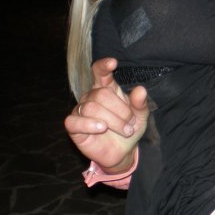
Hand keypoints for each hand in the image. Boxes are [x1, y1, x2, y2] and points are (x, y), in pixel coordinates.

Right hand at [64, 58, 148, 173]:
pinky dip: (89, 124)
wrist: (123, 151)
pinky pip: (74, 121)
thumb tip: (141, 90)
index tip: (113, 63)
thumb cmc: (129, 128)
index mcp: (107, 88)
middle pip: (101, 94)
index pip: (100, 72)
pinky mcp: (73, 127)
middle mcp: (91, 96)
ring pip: (91, 108)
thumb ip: (140, 103)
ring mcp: (80, 111)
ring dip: (113, 121)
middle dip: (120, 110)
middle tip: (131, 123)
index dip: (103, 66)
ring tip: (125, 130)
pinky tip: (101, 128)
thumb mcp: (140, 116)